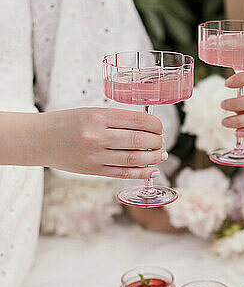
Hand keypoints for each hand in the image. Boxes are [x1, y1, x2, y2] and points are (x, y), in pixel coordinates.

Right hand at [40, 108, 165, 177]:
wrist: (40, 139)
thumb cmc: (67, 123)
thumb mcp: (90, 112)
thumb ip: (116, 120)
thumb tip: (146, 127)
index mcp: (98, 116)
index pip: (137, 120)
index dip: (155, 125)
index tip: (159, 127)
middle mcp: (97, 136)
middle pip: (138, 140)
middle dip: (156, 142)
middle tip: (161, 142)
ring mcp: (95, 156)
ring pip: (133, 159)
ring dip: (152, 158)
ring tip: (160, 155)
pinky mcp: (93, 170)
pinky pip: (122, 173)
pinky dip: (141, 173)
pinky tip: (152, 170)